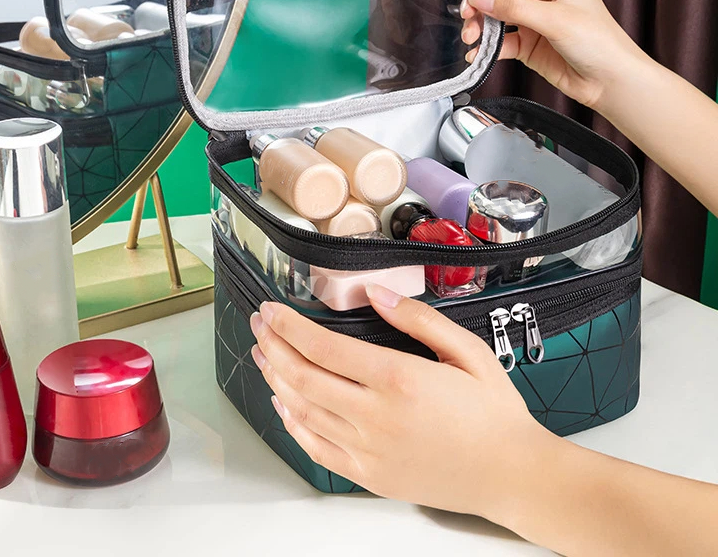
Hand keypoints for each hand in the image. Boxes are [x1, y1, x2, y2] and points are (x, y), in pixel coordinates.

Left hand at [249, 284, 555, 522]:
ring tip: (263, 355)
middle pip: (303, 375)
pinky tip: (284, 404)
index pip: (323, 346)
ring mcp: (368, 450)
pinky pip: (316, 448)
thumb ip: (419, 318)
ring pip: (302, 410)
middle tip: (259, 324)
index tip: (271, 309)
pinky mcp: (369, 476)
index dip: (288, 325)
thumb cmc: (493, 413)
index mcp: (398, 379)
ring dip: (276, 378)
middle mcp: (375, 416)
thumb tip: (376, 294)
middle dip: (273, 345)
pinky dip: (292, 423)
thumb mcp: (467, 351)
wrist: (511, 474)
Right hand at [453, 0, 651, 110]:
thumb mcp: (555, 19)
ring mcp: (534, 18)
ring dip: (481, 27)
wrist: (609, 81)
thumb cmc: (599, 43)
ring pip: (496, 16)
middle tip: (466, 15)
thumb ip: (514, 7)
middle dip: (480, 5)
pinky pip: (501, 41)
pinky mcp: (528, 42)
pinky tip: (478, 54)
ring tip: (472, 37)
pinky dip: (488, 48)